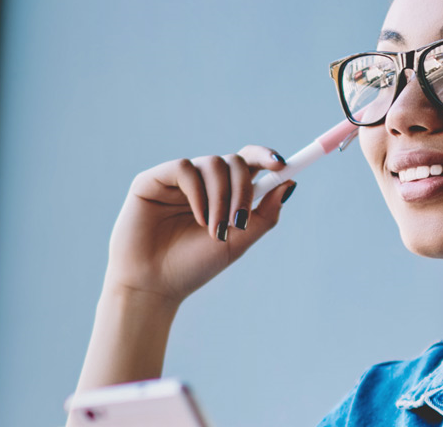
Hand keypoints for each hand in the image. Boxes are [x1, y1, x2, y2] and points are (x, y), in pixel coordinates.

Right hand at [104, 145, 295, 304]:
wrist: (155, 285)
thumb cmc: (193, 266)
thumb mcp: (239, 242)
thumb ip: (264, 215)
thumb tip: (290, 184)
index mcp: (222, 194)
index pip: (247, 163)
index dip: (265, 157)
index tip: (282, 167)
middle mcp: (201, 182)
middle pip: (234, 161)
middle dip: (244, 189)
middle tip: (240, 221)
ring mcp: (176, 180)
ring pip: (213, 163)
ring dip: (222, 197)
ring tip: (214, 229)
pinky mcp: (152, 180)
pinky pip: (184, 168)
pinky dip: (197, 193)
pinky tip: (198, 218)